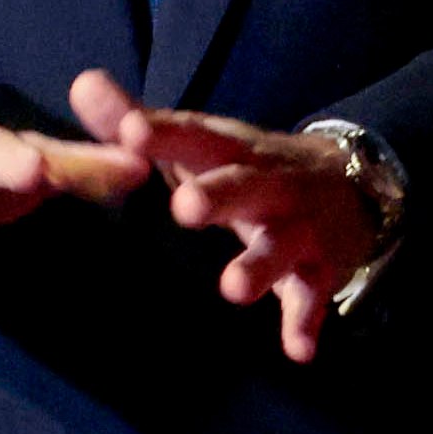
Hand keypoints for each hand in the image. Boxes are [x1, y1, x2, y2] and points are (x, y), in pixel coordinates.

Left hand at [69, 70, 394, 364]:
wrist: (351, 183)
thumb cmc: (249, 168)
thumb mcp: (203, 142)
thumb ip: (143, 122)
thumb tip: (81, 83)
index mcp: (231, 152)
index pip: (196, 138)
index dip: (165, 134)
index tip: (131, 131)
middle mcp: (269, 184)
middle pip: (245, 186)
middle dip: (219, 195)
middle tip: (183, 207)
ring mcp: (300, 226)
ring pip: (281, 245)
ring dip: (260, 266)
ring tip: (232, 289)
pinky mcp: (321, 267)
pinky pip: (313, 295)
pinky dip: (307, 320)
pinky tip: (298, 350)